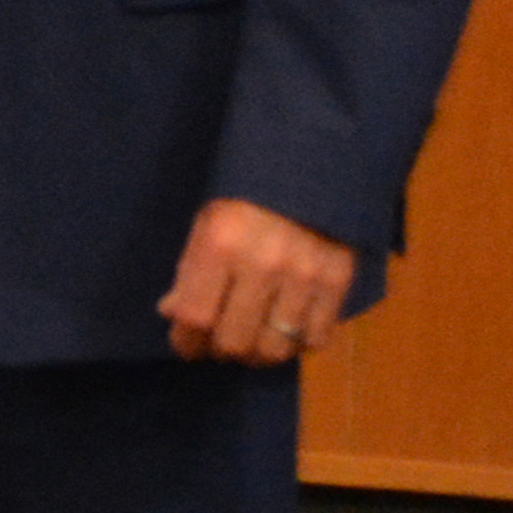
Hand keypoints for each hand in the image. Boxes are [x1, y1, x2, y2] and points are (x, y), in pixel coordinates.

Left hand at [161, 197, 358, 363]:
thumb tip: (173, 314)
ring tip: (254, 338)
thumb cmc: (248, 192)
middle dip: (221, 349)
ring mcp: (306, 275)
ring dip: (259, 352)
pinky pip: (316, 338)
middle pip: (235, 342)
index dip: (186, 341)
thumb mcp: (207, 221)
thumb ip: (190, 270)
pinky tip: (288, 329)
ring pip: (276, 349)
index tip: (187, 342)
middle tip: (220, 340)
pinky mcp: (339, 281)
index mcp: (221, 244)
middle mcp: (263, 263)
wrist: (314, 161)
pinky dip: (298, 343)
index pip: (195, 318)